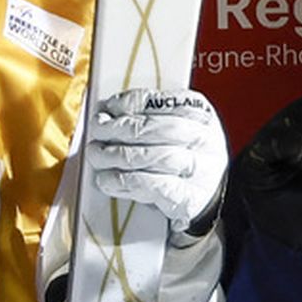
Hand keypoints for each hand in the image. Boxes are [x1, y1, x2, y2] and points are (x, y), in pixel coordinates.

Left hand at [85, 89, 228, 239]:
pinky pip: (153, 187)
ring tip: (96, 155)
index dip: (131, 103)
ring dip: (117, 155)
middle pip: (158, 128)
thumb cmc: (180, 158)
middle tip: (97, 129)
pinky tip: (106, 180)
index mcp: (201, 114)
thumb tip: (104, 114)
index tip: (107, 107)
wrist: (203, 199)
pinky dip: (124, 181)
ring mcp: (201, 171)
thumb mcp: (172, 131)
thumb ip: (144, 118)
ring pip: (155, 157)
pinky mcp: (189, 200)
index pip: (164, 102)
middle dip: (120, 128)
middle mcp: (205, 141)